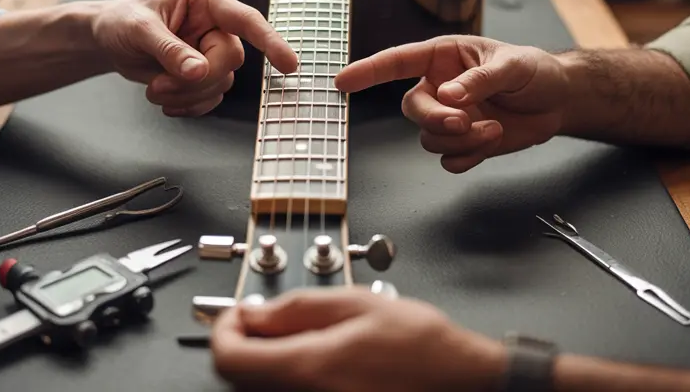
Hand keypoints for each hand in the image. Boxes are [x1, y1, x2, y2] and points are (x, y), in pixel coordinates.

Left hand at [91, 0, 297, 115]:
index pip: (246, 20)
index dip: (270, 41)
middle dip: (197, 79)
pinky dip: (189, 106)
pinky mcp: (203, 76)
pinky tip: (165, 100)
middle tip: (159, 85)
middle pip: (232, 60)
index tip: (289, 64)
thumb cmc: (121, 22)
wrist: (107, 41)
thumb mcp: (139, 30)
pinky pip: (211, 99)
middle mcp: (213, 26)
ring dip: (187, 94)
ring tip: (154, 89)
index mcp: (204, 2)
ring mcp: (210, 52)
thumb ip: (169, 49)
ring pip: (221, 83)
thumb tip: (198, 70)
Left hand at [210, 288, 507, 391]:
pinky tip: (316, 363)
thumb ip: (298, 307)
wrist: (465, 383)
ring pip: (262, 390)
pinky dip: (289, 378)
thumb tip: (252, 312)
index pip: (229, 358)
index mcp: (308, 369)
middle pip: (240, 379)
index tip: (237, 313)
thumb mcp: (360, 305)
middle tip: (265, 320)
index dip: (223, 329)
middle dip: (244, 343)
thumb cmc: (423, 348)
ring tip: (299, 338)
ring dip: (266, 362)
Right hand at [333, 35, 569, 172]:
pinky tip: (490, 142)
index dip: (367, 71)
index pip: (397, 62)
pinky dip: (467, 156)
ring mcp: (449, 117)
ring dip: (459, 140)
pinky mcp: (462, 142)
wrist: (558, 101)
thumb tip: (449, 94)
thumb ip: (479, 79)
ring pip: (428, 138)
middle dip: (434, 119)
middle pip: (412, 108)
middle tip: (463, 122)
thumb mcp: (512, 65)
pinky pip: (447, 159)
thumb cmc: (534, 70)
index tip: (343, 81)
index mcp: (442, 57)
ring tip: (492, 130)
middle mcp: (438, 87)